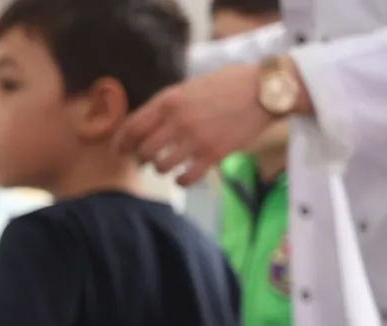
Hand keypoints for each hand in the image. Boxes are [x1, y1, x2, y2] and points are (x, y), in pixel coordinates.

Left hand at [117, 63, 279, 186]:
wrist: (266, 90)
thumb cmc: (230, 83)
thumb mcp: (192, 85)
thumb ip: (169, 102)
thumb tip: (147, 121)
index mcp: (169, 100)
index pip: (133, 127)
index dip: (122, 142)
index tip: (120, 151)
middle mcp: (177, 120)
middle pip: (143, 150)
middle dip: (141, 158)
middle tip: (146, 160)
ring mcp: (194, 139)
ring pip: (161, 166)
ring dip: (161, 169)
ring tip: (166, 166)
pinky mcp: (213, 154)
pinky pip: (185, 177)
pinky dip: (180, 180)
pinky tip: (183, 176)